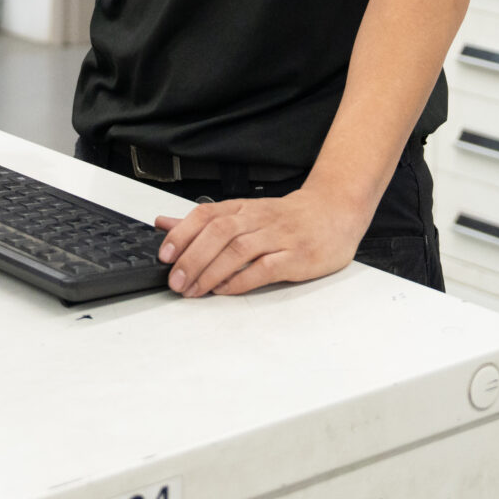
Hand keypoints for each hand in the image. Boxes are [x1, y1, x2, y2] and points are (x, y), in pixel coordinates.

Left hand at [151, 188, 371, 297]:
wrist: (334, 212)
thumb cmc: (285, 218)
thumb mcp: (243, 213)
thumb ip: (203, 222)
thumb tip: (164, 224)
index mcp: (243, 208)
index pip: (206, 215)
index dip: (183, 234)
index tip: (164, 255)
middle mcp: (258, 219)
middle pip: (219, 233)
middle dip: (192, 258)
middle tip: (175, 281)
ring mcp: (279, 237)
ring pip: (239, 249)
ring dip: (211, 271)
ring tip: (194, 289)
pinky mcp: (296, 256)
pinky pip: (265, 268)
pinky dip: (242, 280)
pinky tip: (226, 290)